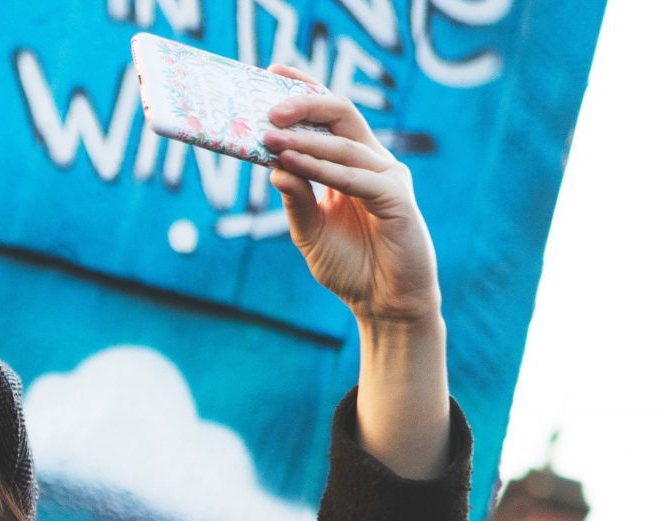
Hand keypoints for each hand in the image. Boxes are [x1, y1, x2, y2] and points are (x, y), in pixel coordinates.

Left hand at [263, 66, 440, 328]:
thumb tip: (273, 164)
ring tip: (268, 134)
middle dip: (304, 104)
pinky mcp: (397, 200)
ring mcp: (388, 179)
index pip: (329, 116)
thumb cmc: (351, 266)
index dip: (304, 90)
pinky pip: (355, 178)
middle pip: (342, 115)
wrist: (384, 304)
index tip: (271, 71)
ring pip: (345, 145)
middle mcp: (372, 163)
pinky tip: (293, 162)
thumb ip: (295, 198)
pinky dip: (322, 168)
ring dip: (304, 139)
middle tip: (267, 105)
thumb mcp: (310, 230)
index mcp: (352, 164)